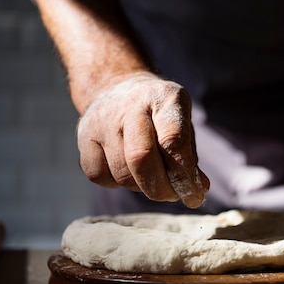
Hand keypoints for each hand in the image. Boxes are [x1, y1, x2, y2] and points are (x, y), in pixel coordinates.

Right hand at [76, 72, 209, 207]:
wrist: (118, 87)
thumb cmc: (158, 114)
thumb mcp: (182, 124)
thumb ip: (189, 156)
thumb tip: (200, 190)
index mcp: (164, 97)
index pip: (173, 140)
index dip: (184, 175)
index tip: (194, 196)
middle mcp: (131, 105)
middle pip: (142, 158)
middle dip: (161, 188)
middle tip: (172, 196)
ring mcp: (102, 120)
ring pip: (122, 173)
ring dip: (142, 188)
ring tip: (152, 180)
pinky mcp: (83, 136)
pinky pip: (100, 176)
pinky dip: (117, 184)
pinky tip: (127, 172)